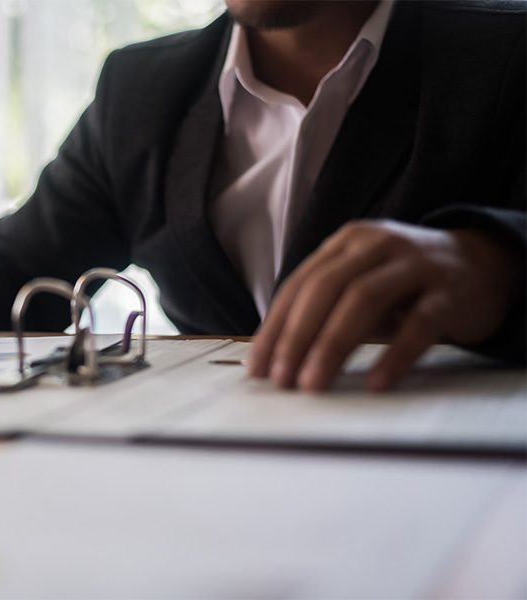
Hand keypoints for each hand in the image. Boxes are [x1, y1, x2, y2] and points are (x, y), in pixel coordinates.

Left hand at [247, 220, 520, 391]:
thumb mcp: (359, 283)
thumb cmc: (404, 284)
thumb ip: (323, 310)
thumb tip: (277, 359)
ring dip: (332, 345)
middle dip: (296, 337)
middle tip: (282, 379)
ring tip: (314, 383)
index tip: (257, 368)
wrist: (483, 263)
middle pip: (324, 289)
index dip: (274, 328)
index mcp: (346, 242)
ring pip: (363, 300)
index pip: (299, 285)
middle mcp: (377, 245)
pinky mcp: (448, 292)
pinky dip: (394, 355)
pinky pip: (418, 325)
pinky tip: (376, 382)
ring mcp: (415, 264)